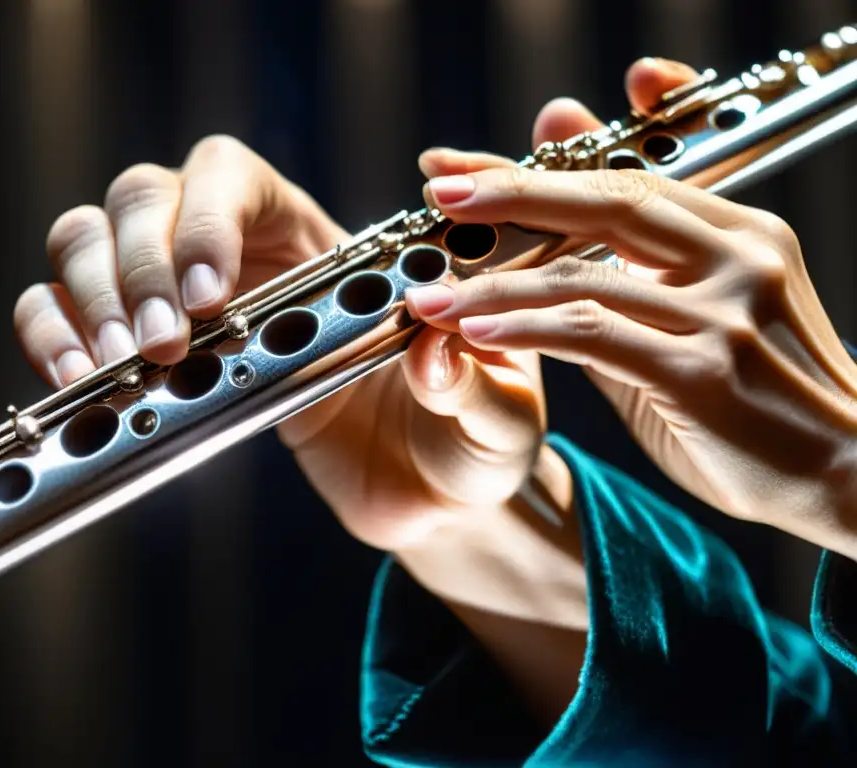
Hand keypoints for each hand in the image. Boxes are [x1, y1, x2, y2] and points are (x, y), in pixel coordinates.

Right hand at [13, 132, 562, 618]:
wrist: (432, 503)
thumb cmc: (469, 441)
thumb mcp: (496, 415)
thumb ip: (477, 382)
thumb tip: (432, 349)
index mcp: (323, 245)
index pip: (234, 175)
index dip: (208, 213)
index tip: (213, 292)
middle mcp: (245, 263)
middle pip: (146, 198)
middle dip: (140, 262)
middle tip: (165, 341)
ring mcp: (190, 312)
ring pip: (89, 243)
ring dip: (89, 294)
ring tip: (122, 363)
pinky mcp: (157, 368)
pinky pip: (67, 320)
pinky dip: (53, 335)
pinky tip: (78, 380)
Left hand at [407, 85, 856, 556]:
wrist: (845, 471)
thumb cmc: (757, 399)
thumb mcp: (690, 323)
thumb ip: (619, 276)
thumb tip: (549, 233)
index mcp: (736, 233)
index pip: (621, 180)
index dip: (535, 170)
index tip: (464, 167)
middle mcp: (738, 255)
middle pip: (605, 198)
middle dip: (510, 192)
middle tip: (439, 189)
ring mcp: (724, 310)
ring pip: (585, 275)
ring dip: (494, 282)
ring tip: (430, 291)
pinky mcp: (703, 372)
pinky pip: (595, 335)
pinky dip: (527, 328)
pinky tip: (475, 330)